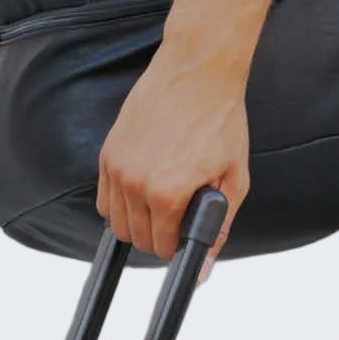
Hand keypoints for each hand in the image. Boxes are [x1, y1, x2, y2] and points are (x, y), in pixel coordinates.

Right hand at [96, 42, 249, 264]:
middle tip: (177, 218)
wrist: (198, 71)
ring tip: (161, 203)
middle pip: (135, 237)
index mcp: (167, 193)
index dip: (178, 247)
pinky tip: (142, 189)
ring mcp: (117, 166)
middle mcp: (135, 182)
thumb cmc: (220, 119)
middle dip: (157, 237)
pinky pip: (104, 197)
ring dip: (136, 222)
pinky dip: (120, 203)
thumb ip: (218, 226)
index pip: (161, 246)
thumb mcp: (234, 178)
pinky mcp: (108, 152)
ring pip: (115, 221)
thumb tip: (205, 268)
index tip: (186, 235)